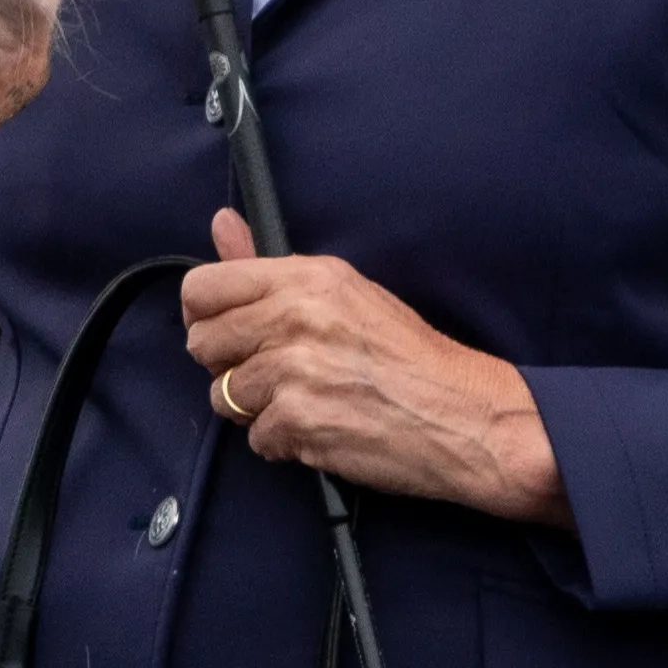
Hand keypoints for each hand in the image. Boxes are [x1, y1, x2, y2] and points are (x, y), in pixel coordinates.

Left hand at [181, 213, 571, 526]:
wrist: (465, 414)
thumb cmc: (408, 355)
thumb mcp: (345, 292)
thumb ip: (268, 267)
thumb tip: (221, 224)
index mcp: (304, 277)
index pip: (202, 287)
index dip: (204, 317)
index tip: (224, 332)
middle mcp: (294, 316)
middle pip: (203, 345)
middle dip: (228, 366)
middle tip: (273, 374)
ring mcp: (293, 370)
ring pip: (224, 396)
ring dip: (257, 409)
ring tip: (306, 401)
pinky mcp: (298, 420)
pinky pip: (256, 438)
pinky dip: (284, 442)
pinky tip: (323, 428)